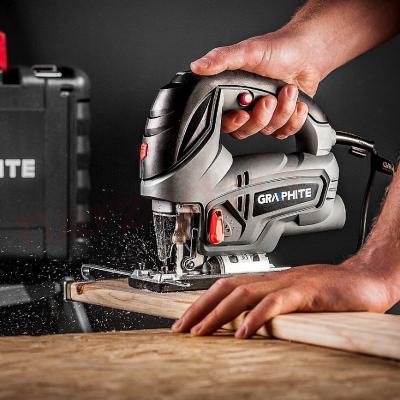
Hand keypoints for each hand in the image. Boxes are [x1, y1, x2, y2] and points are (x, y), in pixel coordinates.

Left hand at [171, 255, 399, 338]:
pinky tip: (243, 333)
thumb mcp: (291, 299)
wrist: (362, 280)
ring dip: (219, 314)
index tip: (185, 321)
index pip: (225, 287)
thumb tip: (244, 323)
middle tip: (182, 329)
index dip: (202, 302)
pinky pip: (275, 304)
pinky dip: (256, 317)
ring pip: (243, 294)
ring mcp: (287, 283)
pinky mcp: (305, 292)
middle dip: (200, 308)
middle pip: (226, 288)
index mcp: (267, 281)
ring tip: (201, 333)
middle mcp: (271, 279)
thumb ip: (268, 307)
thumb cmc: (327, 291)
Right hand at [191, 30, 322, 139]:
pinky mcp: (283, 119)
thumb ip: (222, 59)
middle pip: (245, 131)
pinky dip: (294, 119)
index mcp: (234, 94)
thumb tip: (198, 66)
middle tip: (269, 99)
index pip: (224, 121)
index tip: (242, 114)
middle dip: (260, 118)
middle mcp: (248, 107)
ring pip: (267, 131)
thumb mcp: (247, 51)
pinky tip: (297, 102)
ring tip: (288, 91)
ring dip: (282, 111)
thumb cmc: (279, 49)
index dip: (232, 122)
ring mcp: (266, 115)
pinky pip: (285, 132)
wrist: (309, 51)